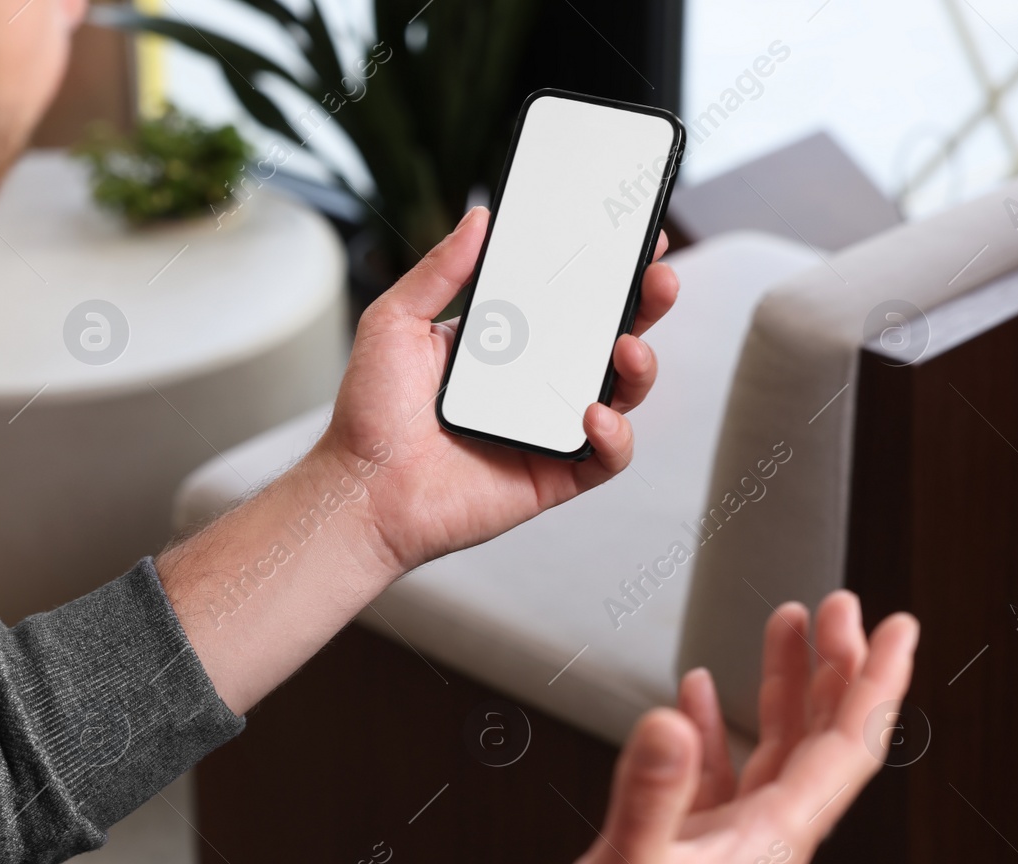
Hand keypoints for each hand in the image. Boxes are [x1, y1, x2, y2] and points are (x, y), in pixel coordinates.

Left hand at [315, 207, 678, 574]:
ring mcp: (548, 428)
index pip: (567, 298)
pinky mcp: (554, 474)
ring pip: (620, 393)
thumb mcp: (395, 322)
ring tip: (628, 347)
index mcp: (504, 343)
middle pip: (608, 338)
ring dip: (640, 366)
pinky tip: (594, 415)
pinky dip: (615, 436)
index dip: (604, 270)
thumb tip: (479, 219)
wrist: (360, 490)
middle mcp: (533, 383)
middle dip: (644, 305)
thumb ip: (440, 272)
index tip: (629, 235)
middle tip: (656, 277)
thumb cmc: (370, 415)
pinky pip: (606, 456)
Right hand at [479, 593, 919, 863]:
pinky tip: (703, 701)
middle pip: (821, 739)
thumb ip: (650, 794)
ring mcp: (730, 847)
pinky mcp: (691, 852)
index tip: (893, 626)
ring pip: (776, 750)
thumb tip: (674, 717)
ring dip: (785, 687)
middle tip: (839, 607)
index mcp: (769, 844)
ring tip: (785, 630)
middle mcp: (763, 843)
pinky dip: (721, 728)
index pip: (845, 748)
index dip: (875, 681)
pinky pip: (724, 776)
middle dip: (836, 667)